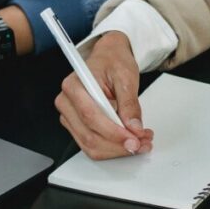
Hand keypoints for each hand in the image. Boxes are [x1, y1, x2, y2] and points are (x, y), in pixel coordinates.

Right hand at [54, 31, 153, 159]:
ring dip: (116, 150)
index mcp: (74, 85)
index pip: (90, 116)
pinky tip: (129, 141)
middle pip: (89, 135)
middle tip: (143, 143)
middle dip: (118, 144)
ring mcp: (70, 116)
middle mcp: (67, 103)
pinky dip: (112, 148)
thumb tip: (134, 128)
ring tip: (140, 142)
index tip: (134, 138)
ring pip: (90, 145)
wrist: (108, 58)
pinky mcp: (77, 126)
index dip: (113, 132)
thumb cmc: (113, 62)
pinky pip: (92, 145)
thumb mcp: (126, 77)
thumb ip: (129, 104)